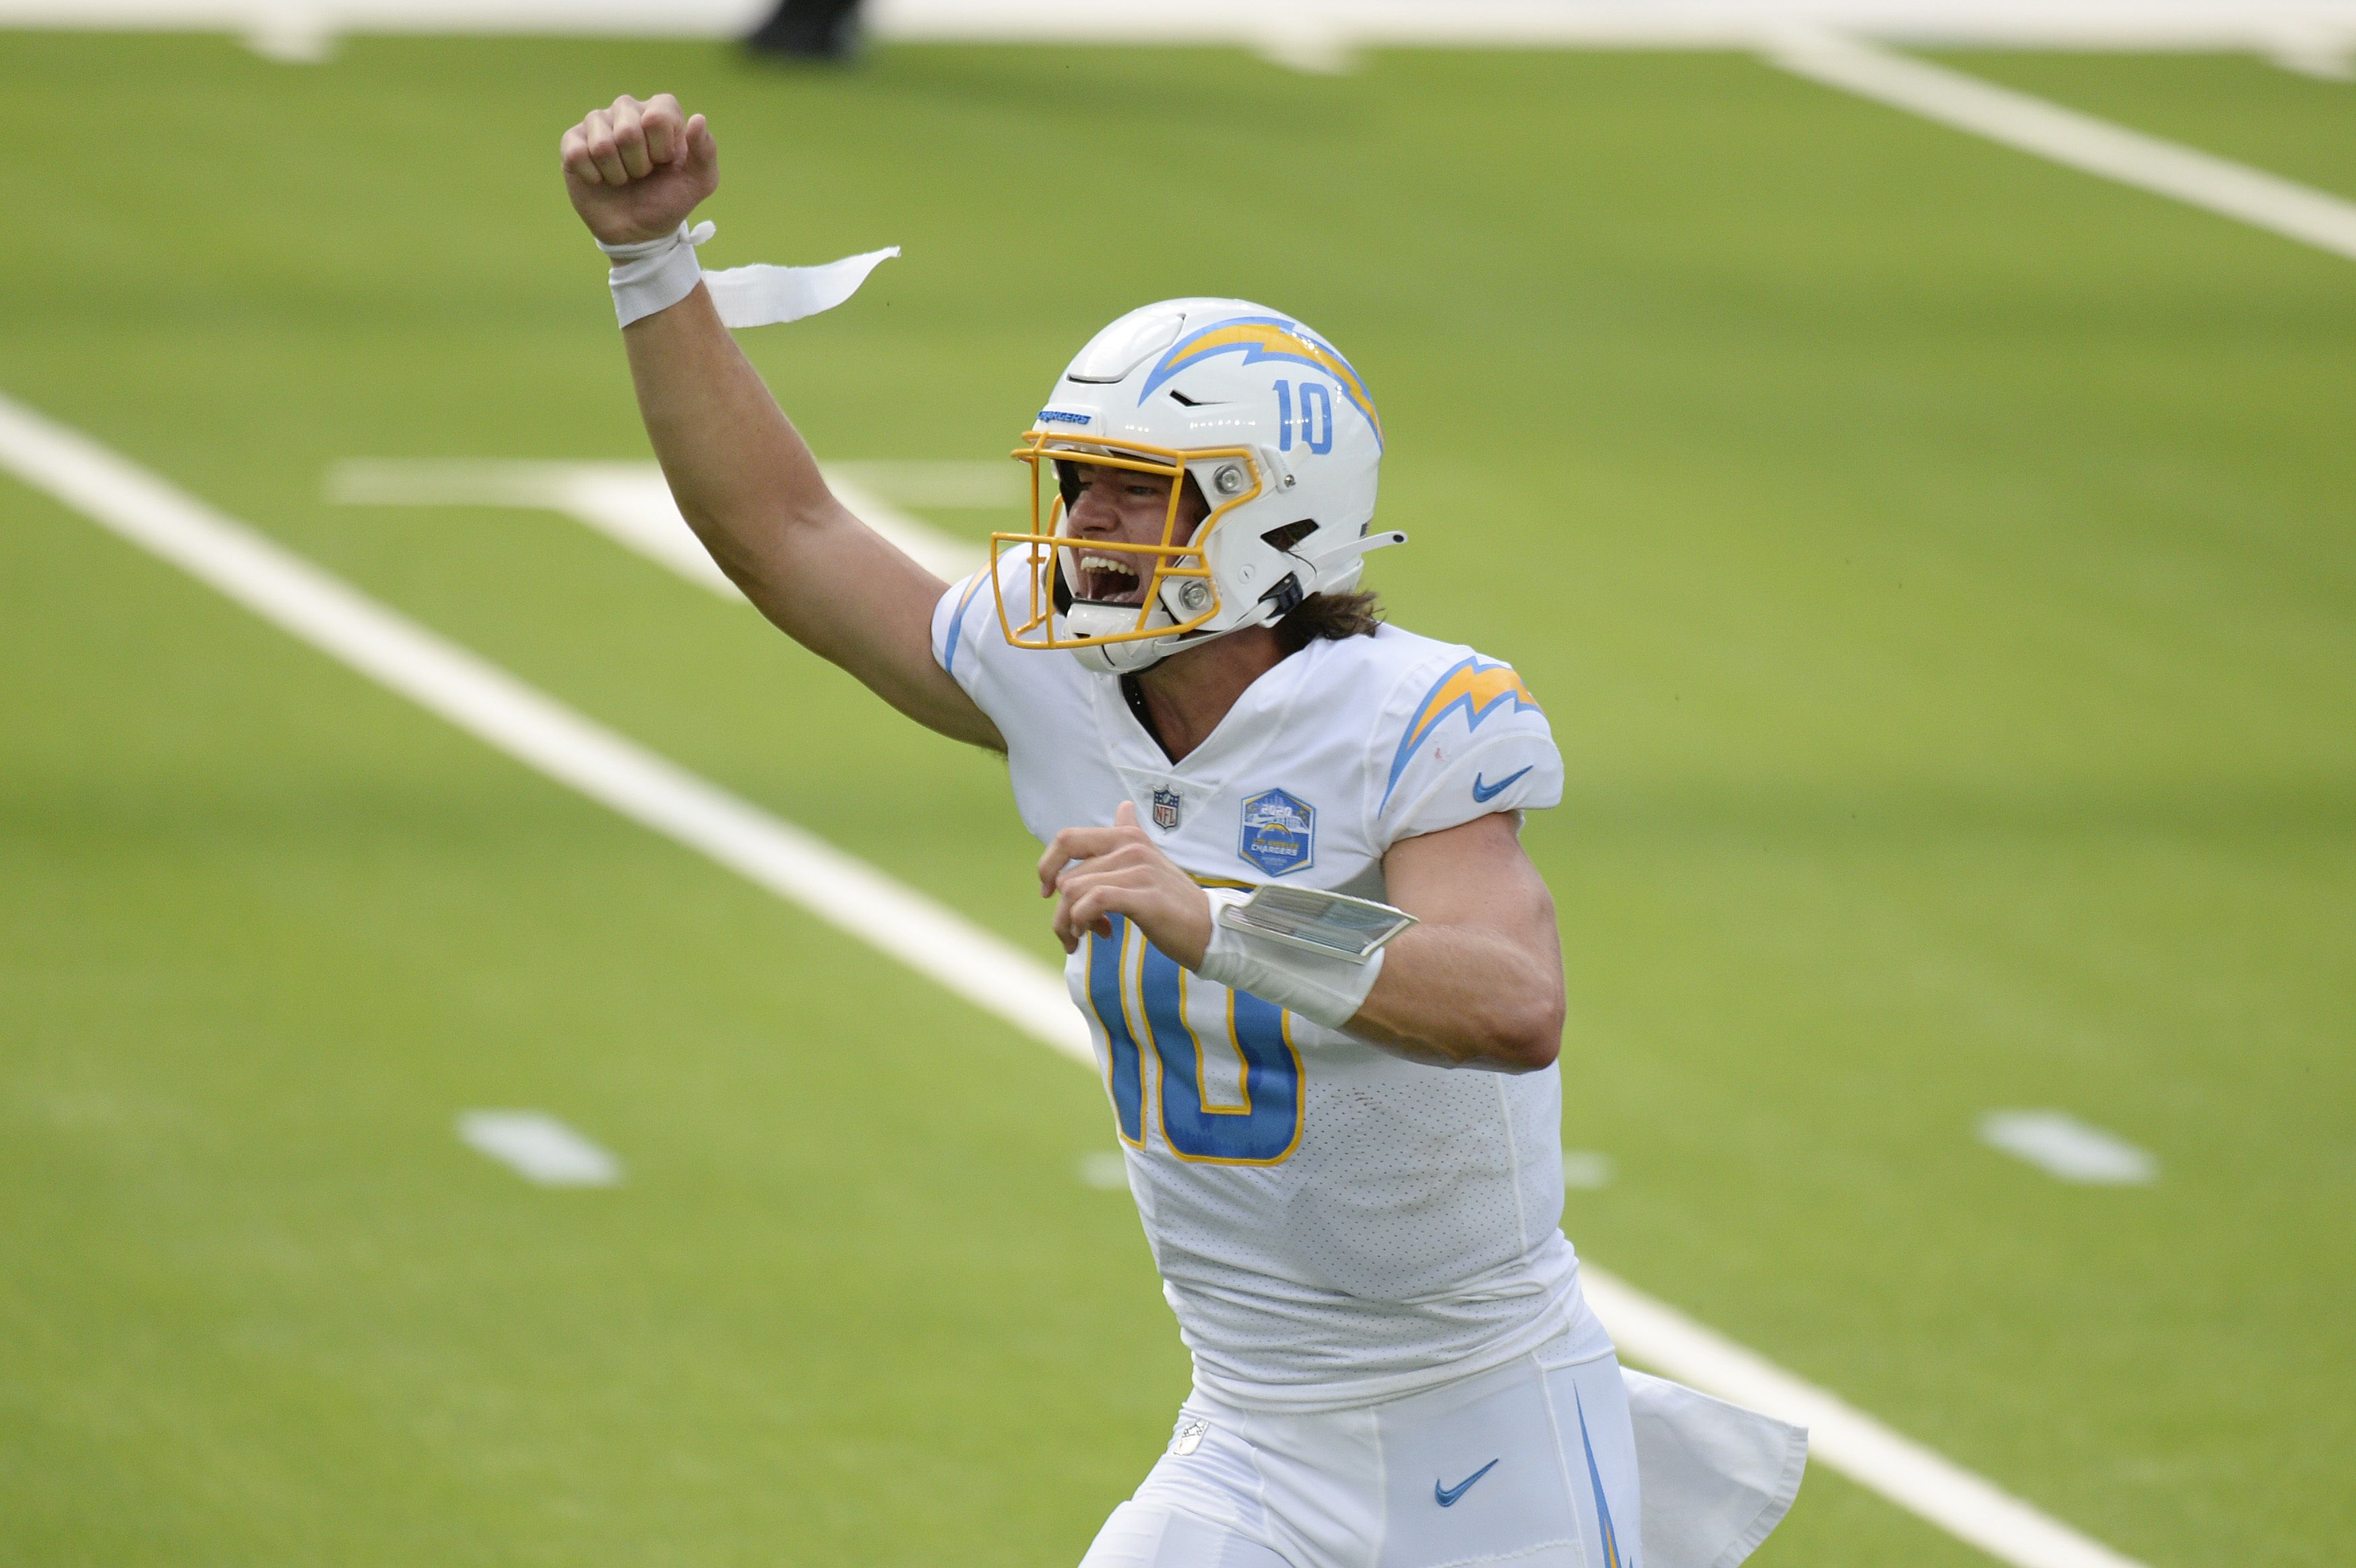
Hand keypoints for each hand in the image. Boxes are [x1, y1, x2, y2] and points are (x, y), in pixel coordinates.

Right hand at [559, 93, 717, 245]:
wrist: (638, 232)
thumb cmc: (669, 201)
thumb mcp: (699, 183)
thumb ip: (705, 152)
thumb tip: (698, 119)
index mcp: (660, 111)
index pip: (658, 117)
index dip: (662, 149)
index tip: (664, 163)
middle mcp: (627, 109)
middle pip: (628, 131)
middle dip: (639, 165)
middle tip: (642, 174)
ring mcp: (598, 123)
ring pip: (602, 144)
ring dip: (617, 173)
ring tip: (623, 178)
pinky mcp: (572, 141)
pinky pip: (576, 153)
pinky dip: (592, 176)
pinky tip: (599, 179)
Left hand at [1039, 802, 1214, 963]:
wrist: (1210, 929)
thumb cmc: (1173, 901)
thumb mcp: (1151, 861)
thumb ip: (1131, 834)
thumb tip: (1124, 806)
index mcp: (1127, 836)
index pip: (1067, 839)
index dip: (1047, 865)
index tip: (1047, 892)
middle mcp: (1130, 847)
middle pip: (1066, 877)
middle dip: (1060, 911)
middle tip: (1076, 931)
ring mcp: (1138, 870)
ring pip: (1074, 892)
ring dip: (1069, 923)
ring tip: (1085, 937)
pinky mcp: (1143, 896)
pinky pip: (1093, 902)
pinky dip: (1083, 922)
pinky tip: (1098, 935)